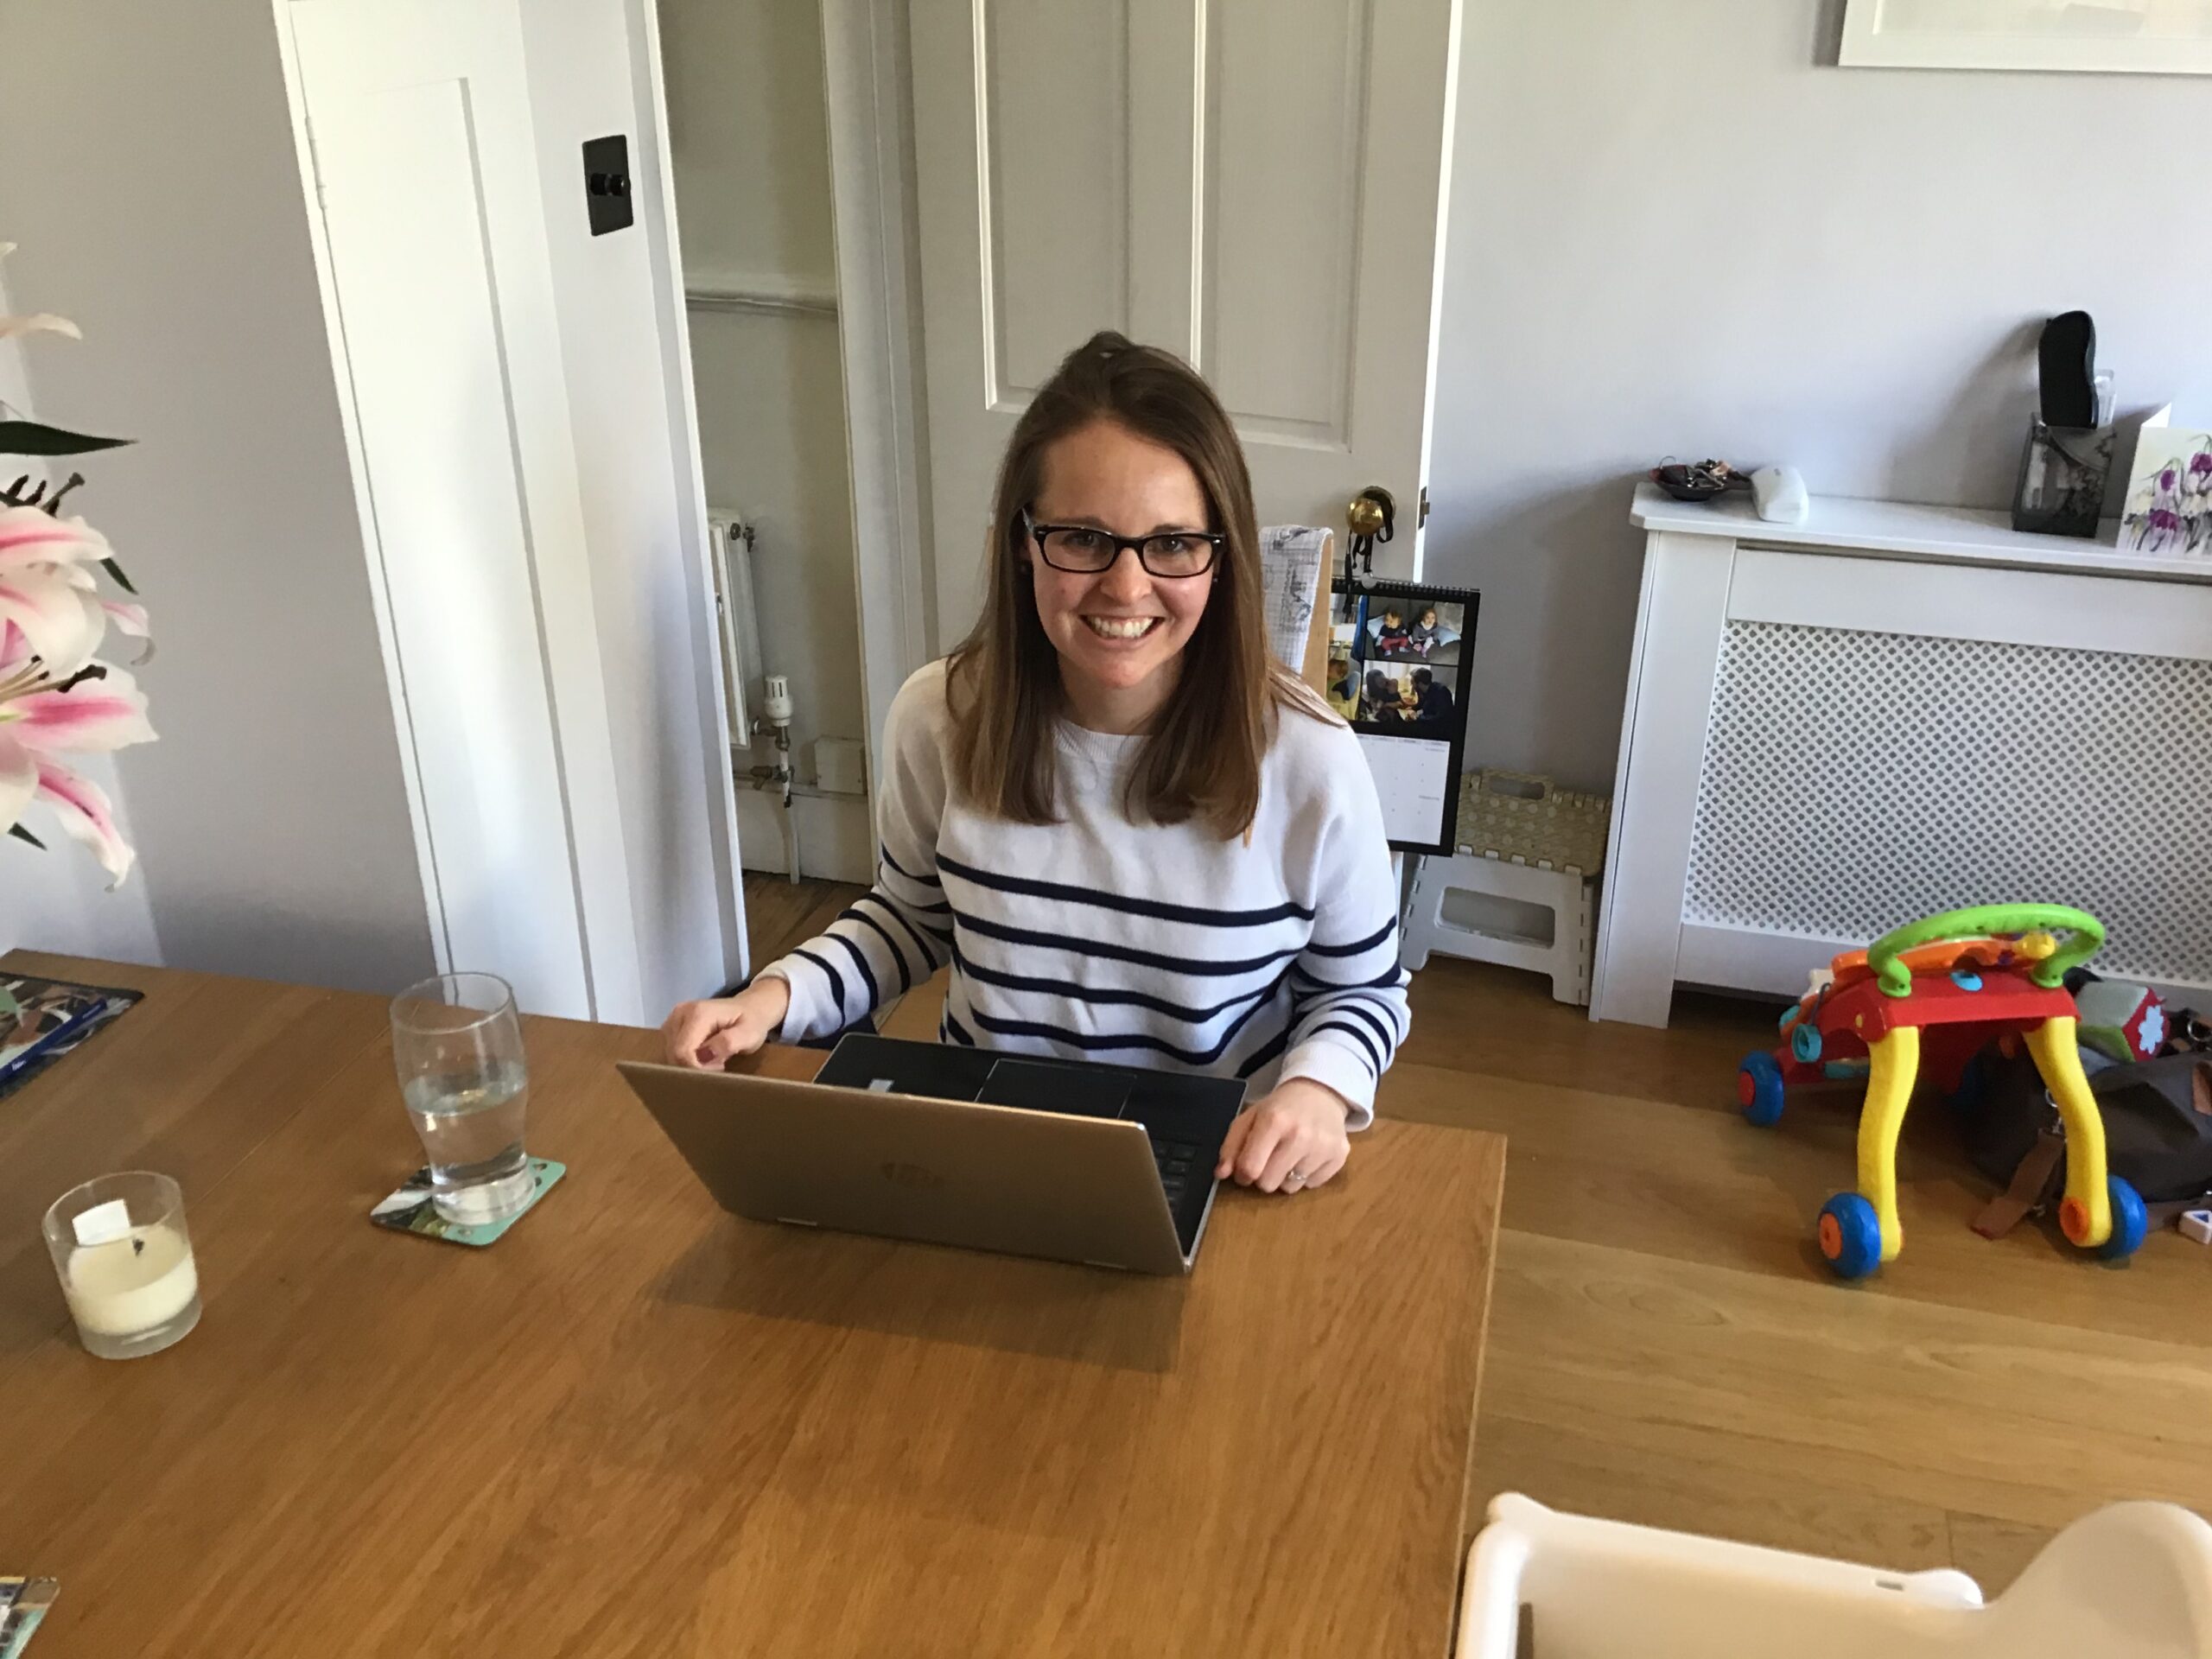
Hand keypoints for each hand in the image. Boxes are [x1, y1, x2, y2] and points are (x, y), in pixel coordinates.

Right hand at [660, 976, 790, 1068]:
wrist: (750, 1008)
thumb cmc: (752, 1022)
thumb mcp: (749, 1035)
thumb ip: (728, 1043)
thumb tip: (704, 1056)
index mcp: (697, 1013)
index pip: (682, 1052)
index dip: (697, 1068)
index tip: (719, 1066)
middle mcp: (680, 1013)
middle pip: (674, 1054)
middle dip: (694, 1066)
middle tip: (718, 1063)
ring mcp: (673, 1018)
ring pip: (670, 1054)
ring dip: (690, 1063)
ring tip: (713, 1058)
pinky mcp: (671, 1025)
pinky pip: (671, 1050)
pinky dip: (686, 1058)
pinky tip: (703, 1055)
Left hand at [1216, 1078, 1351, 1194]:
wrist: (1320, 1093)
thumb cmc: (1281, 1108)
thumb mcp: (1250, 1118)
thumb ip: (1231, 1145)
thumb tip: (1221, 1174)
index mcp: (1274, 1121)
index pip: (1250, 1168)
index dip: (1242, 1175)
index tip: (1245, 1170)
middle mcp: (1300, 1135)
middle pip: (1269, 1184)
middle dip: (1263, 1177)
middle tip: (1268, 1160)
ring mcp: (1323, 1147)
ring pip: (1290, 1188)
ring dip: (1285, 1176)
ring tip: (1290, 1155)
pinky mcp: (1339, 1156)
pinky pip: (1312, 1185)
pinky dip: (1306, 1176)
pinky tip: (1307, 1156)